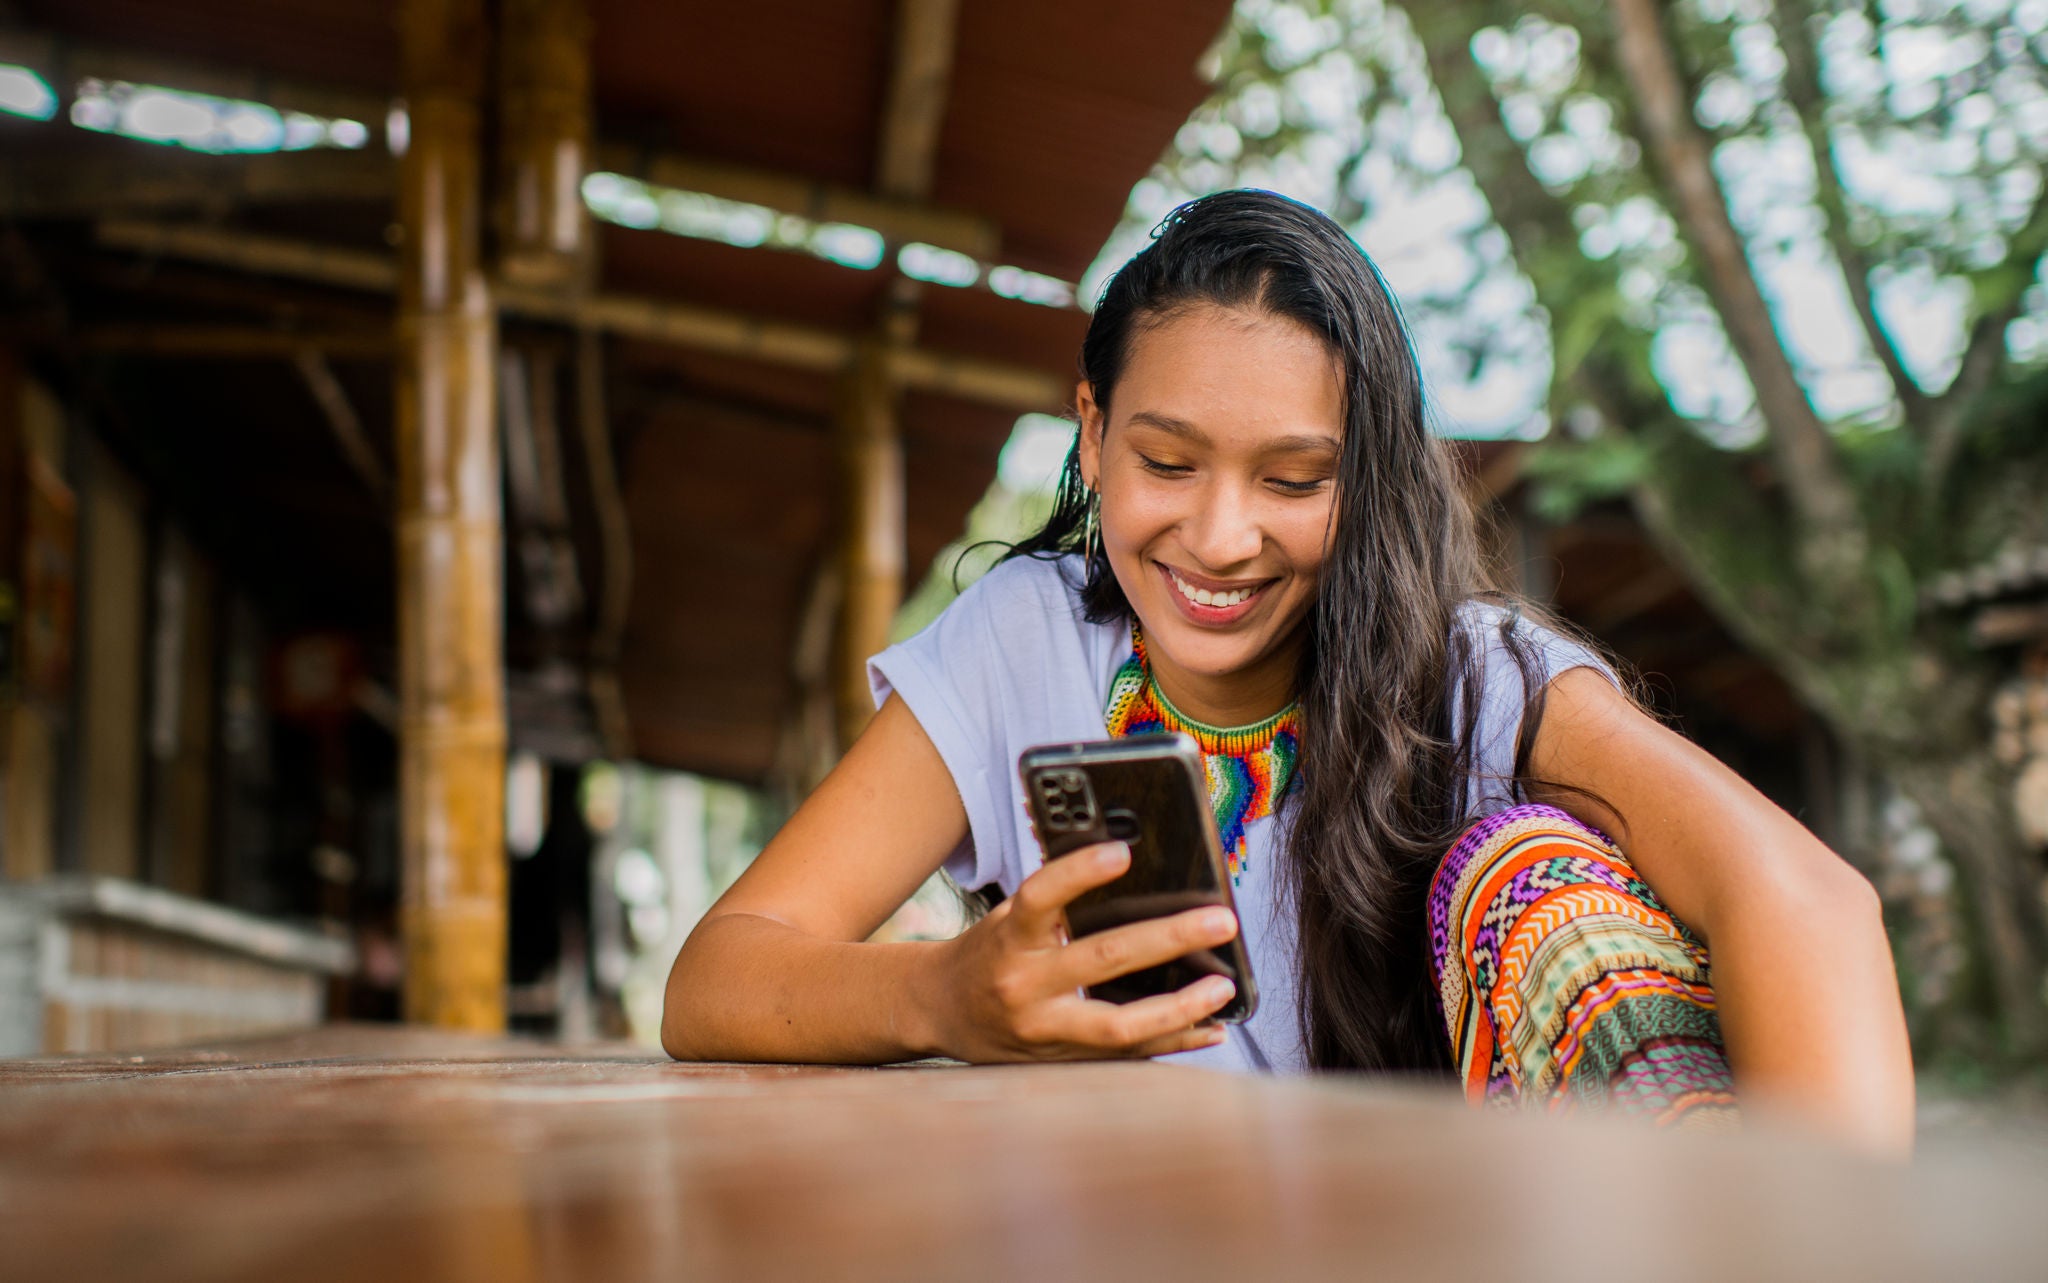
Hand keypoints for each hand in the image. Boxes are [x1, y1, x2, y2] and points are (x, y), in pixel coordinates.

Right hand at [918, 840, 1241, 1061]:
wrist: (938, 1012)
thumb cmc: (986, 953)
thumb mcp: (1007, 918)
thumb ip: (1055, 902)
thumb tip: (1124, 866)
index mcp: (1009, 939)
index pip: (1041, 899)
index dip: (1078, 874)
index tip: (1122, 854)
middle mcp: (1024, 986)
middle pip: (1101, 961)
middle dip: (1168, 939)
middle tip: (1221, 920)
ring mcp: (1044, 1031)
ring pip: (1120, 1027)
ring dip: (1180, 1007)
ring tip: (1223, 987)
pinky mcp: (1061, 1060)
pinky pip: (1126, 1055)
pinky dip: (1173, 1040)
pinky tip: (1212, 1028)